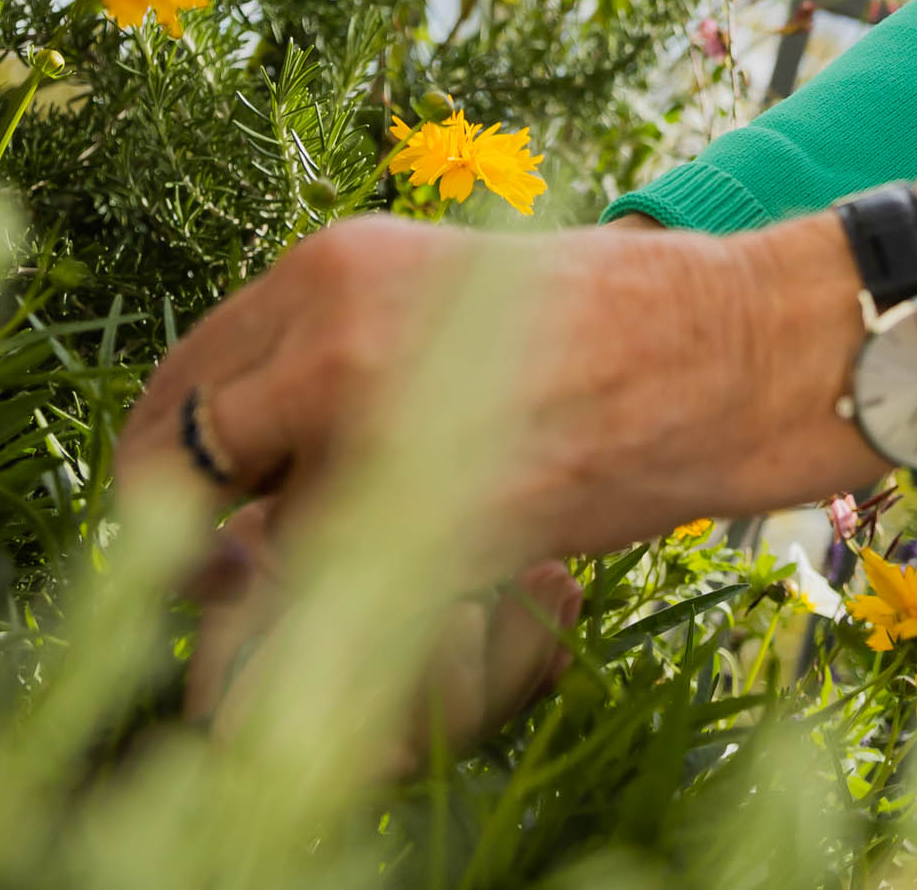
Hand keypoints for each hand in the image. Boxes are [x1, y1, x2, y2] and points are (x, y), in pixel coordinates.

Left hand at [115, 138, 916, 741]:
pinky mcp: (433, 516)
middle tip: (245, 578)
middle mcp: (329, 333)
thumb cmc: (615, 329)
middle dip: (191, 538)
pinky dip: (325, 651)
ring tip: (327, 599)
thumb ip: (338, 364)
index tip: (207, 518)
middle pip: (178, 462)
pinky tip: (401, 625)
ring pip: (231, 548)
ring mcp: (373, 424)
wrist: (742, 348)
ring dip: (258, 597)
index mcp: (333, 264)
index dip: (174, 466)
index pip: (184, 382)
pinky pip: (321, 612)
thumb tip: (248, 479)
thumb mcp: (450, 304)